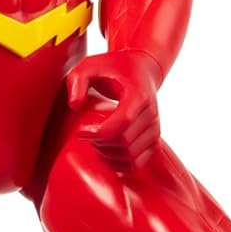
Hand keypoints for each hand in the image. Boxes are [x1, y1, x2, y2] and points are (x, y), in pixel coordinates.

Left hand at [66, 49, 161, 170]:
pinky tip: (104, 153)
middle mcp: (151, 114)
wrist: (142, 70)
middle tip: (86, 133)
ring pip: (129, 156)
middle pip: (124, 142)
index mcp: (139, 96)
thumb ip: (77, 81)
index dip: (98, 133)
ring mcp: (155, 129)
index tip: (80, 131)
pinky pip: (136, 164)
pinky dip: (118, 165)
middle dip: (99, 143)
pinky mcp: (154, 141)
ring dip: (107, 155)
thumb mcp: (89, 65)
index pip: (122, 123)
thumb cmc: (113, 67)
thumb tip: (75, 106)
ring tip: (95, 141)